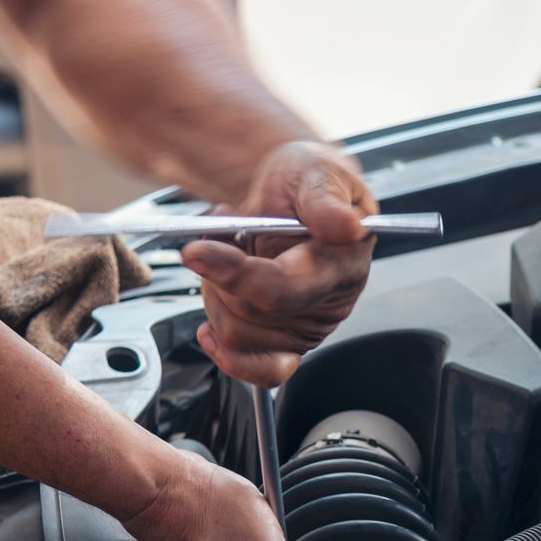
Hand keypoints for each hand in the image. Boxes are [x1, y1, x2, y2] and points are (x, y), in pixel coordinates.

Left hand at [181, 142, 378, 386]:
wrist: (295, 193)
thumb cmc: (309, 182)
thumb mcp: (316, 171)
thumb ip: (326, 200)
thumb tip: (345, 226)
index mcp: (341, 263)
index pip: (283, 288)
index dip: (233, 274)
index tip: (195, 250)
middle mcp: (328, 304)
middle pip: (251, 315)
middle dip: (218, 275)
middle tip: (221, 234)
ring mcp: (306, 327)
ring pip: (238, 335)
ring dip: (216, 293)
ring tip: (228, 252)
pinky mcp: (285, 340)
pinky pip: (256, 369)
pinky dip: (225, 353)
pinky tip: (209, 330)